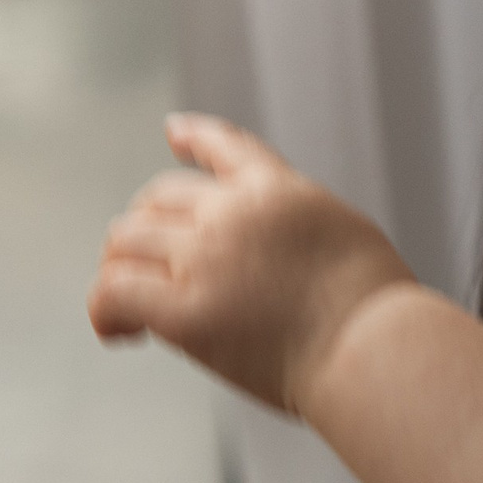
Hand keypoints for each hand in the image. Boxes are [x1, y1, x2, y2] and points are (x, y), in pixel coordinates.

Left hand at [88, 115, 414, 412]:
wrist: (375, 352)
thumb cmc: (378, 317)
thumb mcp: (349, 238)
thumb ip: (304, 232)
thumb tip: (287, 258)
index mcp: (280, 191)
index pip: (224, 146)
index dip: (193, 135)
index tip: (173, 131)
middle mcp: (234, 213)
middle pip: (157, 200)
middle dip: (145, 229)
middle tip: (146, 269)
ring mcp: (205, 258)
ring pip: (125, 242)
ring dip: (120, 269)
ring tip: (129, 309)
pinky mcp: (185, 312)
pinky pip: (114, 294)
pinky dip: (104, 311)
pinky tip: (117, 334)